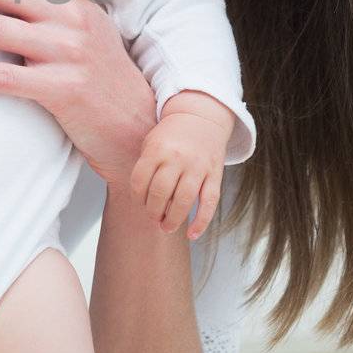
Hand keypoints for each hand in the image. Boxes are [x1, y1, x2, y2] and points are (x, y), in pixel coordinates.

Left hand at [129, 93, 232, 239]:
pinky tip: (192, 235)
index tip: (139, 203)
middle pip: (160, 192)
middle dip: (153, 211)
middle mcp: (177, 157)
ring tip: (166, 228)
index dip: (137, 197)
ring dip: (173, 219)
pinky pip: (209, 202)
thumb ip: (145, 167)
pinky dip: (201, 222)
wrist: (201, 118)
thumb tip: (141, 201)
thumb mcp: (151, 143)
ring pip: (184, 200)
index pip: (140, 180)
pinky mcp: (215, 174)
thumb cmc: (170, 136)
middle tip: (153, 218)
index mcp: (157, 149)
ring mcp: (198, 166)